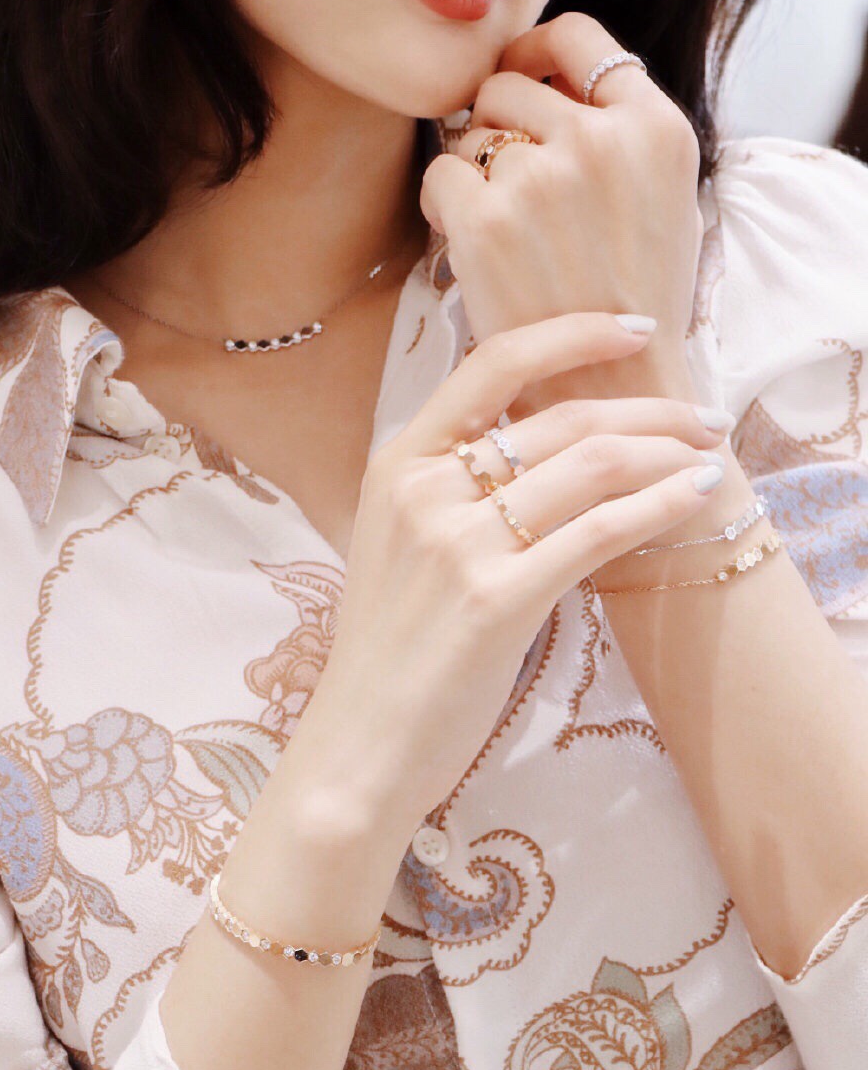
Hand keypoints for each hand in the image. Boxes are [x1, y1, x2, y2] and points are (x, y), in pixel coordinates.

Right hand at [308, 311, 728, 839]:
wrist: (363, 741)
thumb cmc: (395, 646)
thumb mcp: (405, 539)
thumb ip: (459, 482)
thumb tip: (554, 438)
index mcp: (398, 461)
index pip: (491, 362)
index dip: (571, 333)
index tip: (633, 328)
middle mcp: (423, 488)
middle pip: (559, 418)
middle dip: (648, 409)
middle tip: (702, 417)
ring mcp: (456, 542)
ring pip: (587, 465)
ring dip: (664, 453)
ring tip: (706, 457)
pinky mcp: (494, 599)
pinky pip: (596, 532)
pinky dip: (656, 507)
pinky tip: (691, 498)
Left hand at [418, 13, 705, 413]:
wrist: (616, 384)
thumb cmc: (635, 296)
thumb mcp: (666, 195)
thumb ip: (622, 130)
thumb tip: (553, 77)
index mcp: (656, 127)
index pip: (580, 38)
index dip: (537, 50)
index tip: (520, 71)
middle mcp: (601, 139)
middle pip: (511, 85)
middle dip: (499, 124)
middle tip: (509, 180)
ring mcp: (541, 176)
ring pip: (473, 132)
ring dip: (476, 170)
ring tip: (505, 226)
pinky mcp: (486, 217)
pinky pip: (441, 172)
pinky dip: (445, 202)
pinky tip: (470, 239)